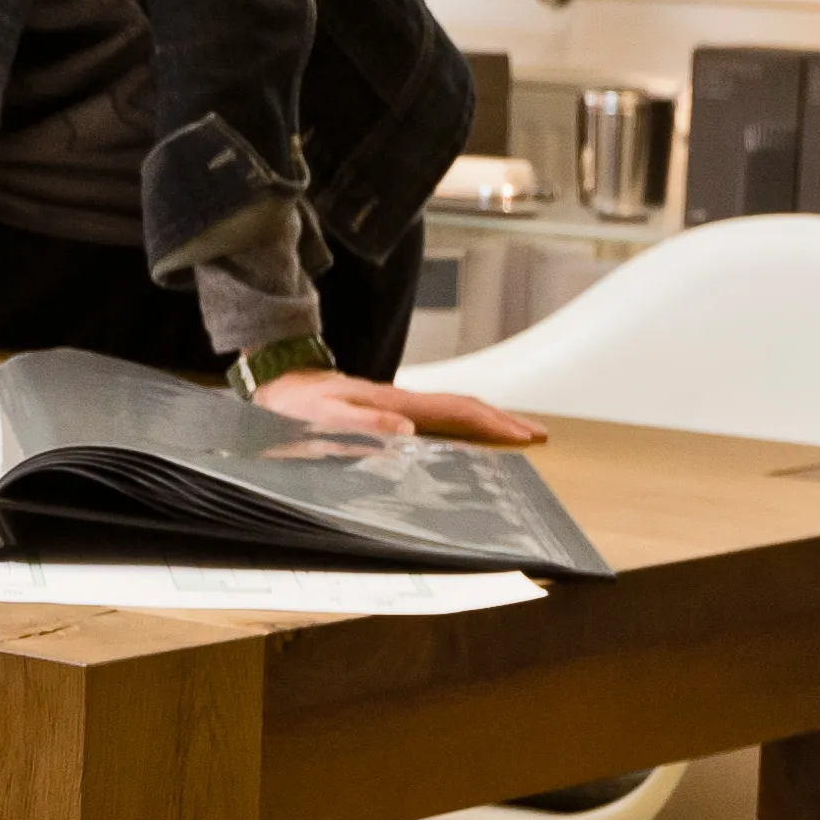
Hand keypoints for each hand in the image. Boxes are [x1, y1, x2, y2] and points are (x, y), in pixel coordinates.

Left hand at [246, 370, 546, 446]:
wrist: (280, 381)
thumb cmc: (300, 403)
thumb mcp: (325, 414)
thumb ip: (363, 422)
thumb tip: (408, 431)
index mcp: (396, 402)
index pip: (455, 410)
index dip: (492, 423)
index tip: (523, 436)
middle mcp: (404, 402)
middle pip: (465, 407)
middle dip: (504, 421)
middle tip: (539, 437)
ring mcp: (400, 405)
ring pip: (455, 411)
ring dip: (489, 422)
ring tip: (520, 436)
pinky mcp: (391, 412)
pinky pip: (438, 418)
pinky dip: (465, 425)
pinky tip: (473, 438)